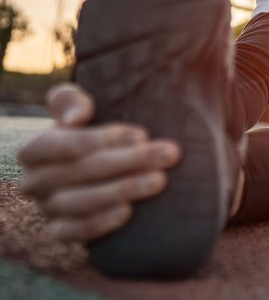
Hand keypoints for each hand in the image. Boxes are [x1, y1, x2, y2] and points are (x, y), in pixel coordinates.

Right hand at [16, 83, 180, 242]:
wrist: (97, 169)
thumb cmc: (90, 132)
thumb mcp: (79, 109)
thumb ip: (70, 101)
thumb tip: (76, 117)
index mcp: (34, 150)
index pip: (69, 144)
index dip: (106, 139)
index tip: (142, 135)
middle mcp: (34, 181)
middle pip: (83, 171)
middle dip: (130, 161)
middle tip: (169, 154)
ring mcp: (46, 208)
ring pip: (82, 201)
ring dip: (123, 190)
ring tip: (159, 180)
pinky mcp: (59, 231)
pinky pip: (76, 231)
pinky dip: (101, 222)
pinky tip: (128, 211)